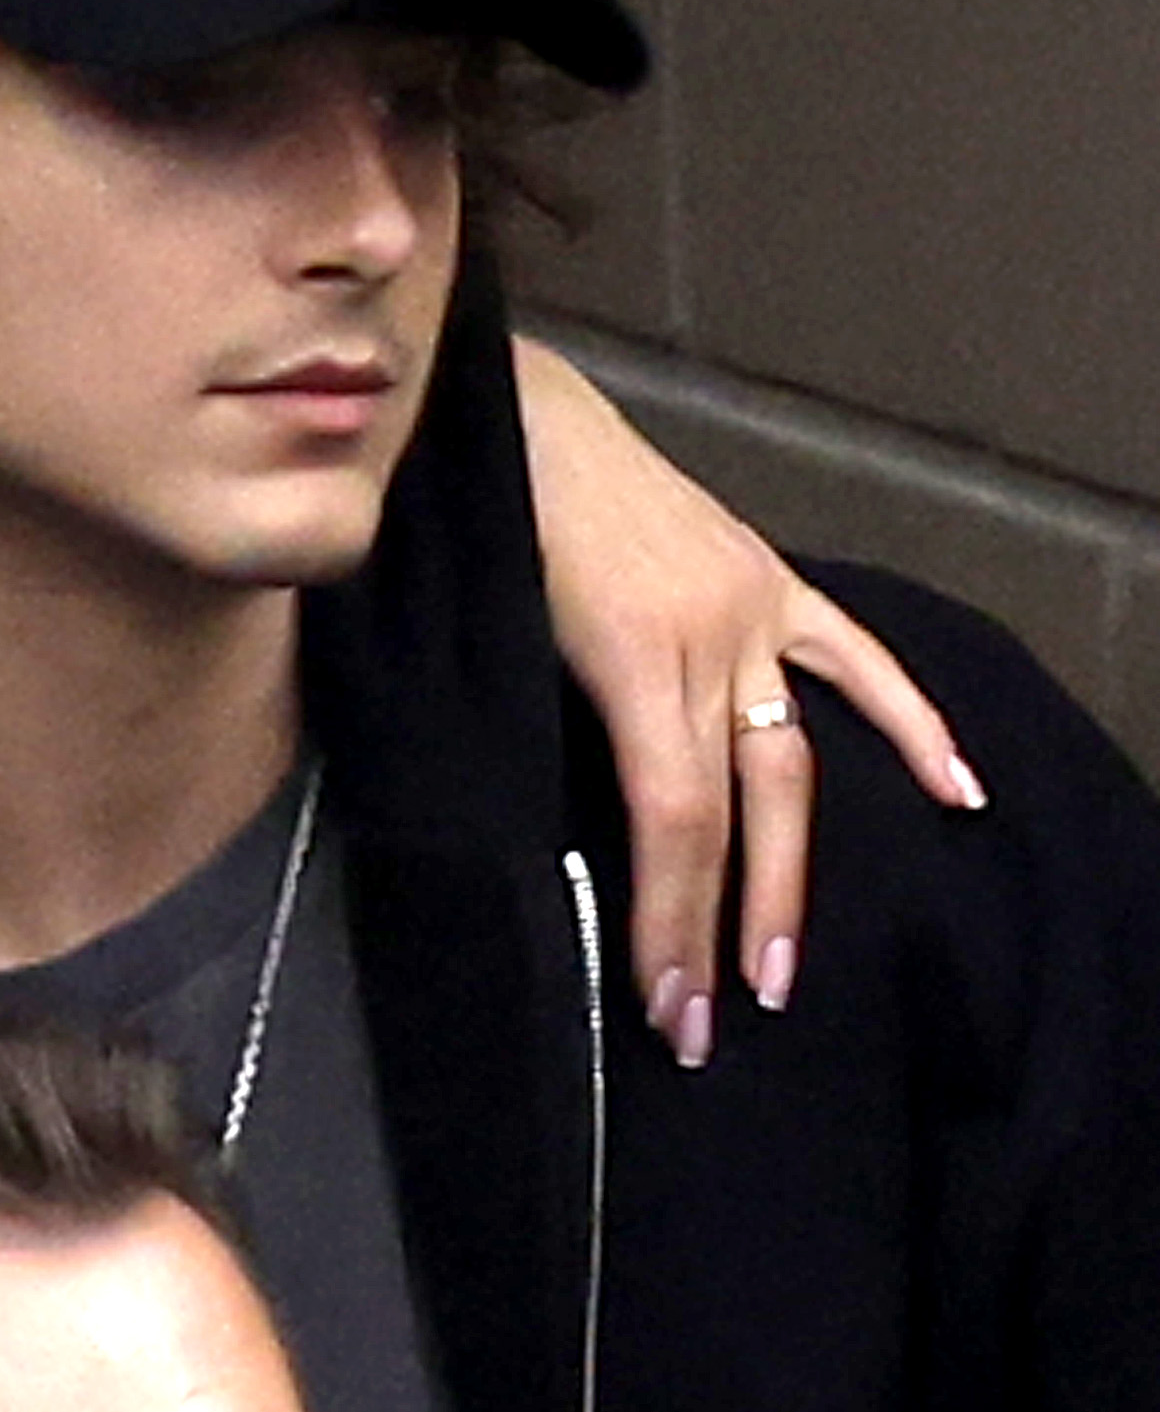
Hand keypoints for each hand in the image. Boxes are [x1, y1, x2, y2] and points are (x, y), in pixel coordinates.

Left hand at [513, 339, 986, 1065]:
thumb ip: (518, 727)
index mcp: (630, 656)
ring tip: (783, 966)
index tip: (667, 1007)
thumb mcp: (478, 634)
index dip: (673, 920)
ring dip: (792, 871)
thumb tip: (522, 844)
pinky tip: (960, 792)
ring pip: (793, 761)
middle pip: (733, 810)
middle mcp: (707, 638)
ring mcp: (748, 606)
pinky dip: (912, 723)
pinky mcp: (766, 577)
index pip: (671, 819)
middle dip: (725, 924)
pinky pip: (853, 657)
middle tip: (713, 1023)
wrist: (511, 412)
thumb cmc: (475, 523)